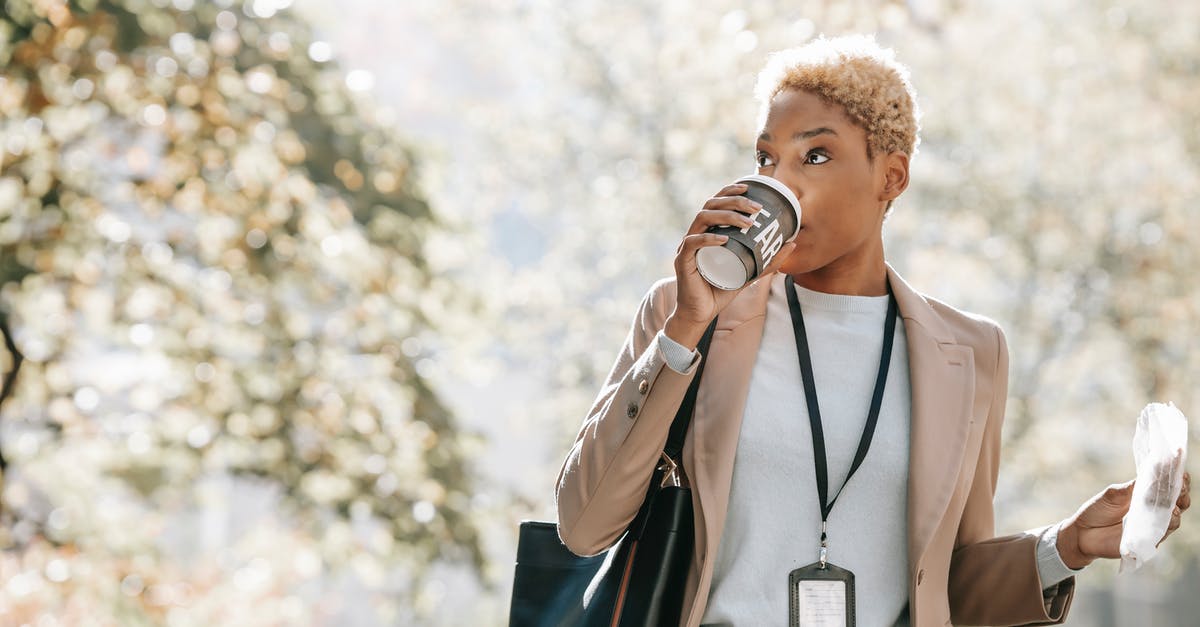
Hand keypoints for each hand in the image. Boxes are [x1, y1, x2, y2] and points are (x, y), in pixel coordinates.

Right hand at [664, 182, 797, 348]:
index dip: (730, 190)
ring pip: (701, 219)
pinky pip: (691, 244)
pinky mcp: (682, 262)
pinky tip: (723, 239)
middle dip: (733, 202)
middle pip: (710, 205)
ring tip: (747, 223)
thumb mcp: (750, 272)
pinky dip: (707, 239)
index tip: (749, 187)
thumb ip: (768, 260)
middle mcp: (696, 234)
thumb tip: (792, 243)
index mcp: (708, 231)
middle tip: (756, 208)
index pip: (715, 202)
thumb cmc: (721, 289)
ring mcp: (687, 247)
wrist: (701, 313)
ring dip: (726, 217)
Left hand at [1057, 471, 1190, 568]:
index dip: (1176, 476)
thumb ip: (1130, 487)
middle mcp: (1154, 511)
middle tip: (1181, 480)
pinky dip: (1167, 524)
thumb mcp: (1113, 494)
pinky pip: (1162, 533)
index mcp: (1147, 496)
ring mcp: (1153, 526)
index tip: (1179, 463)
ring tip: (1175, 501)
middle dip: (1182, 491)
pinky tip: (1169, 515)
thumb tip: (1150, 475)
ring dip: (1177, 508)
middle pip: (1178, 502)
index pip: (1168, 486)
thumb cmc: (1098, 510)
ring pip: (1174, 518)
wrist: (1082, 532)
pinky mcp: (1148, 541)